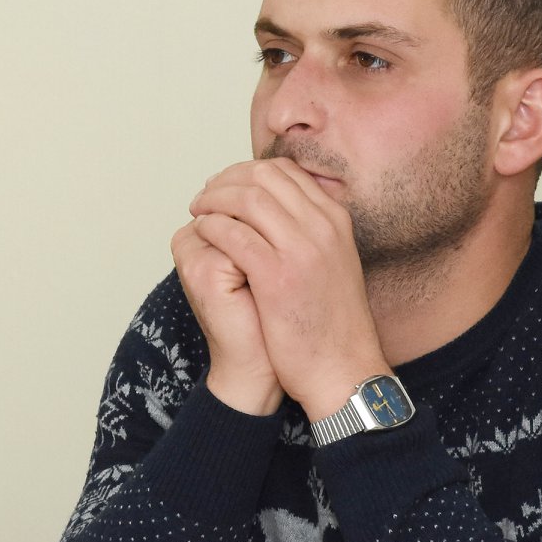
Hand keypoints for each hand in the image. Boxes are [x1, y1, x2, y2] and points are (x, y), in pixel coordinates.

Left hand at [188, 158, 389, 418]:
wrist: (344, 369)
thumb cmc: (332, 324)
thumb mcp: (334, 264)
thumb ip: (313, 234)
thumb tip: (282, 212)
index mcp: (335, 221)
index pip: (285, 172)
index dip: (246, 172)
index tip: (226, 185)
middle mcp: (322, 227)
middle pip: (263, 177)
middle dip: (225, 180)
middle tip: (204, 196)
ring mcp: (301, 249)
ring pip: (246, 199)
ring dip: (213, 200)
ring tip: (198, 211)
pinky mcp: (277, 277)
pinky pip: (233, 235)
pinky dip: (211, 227)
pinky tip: (202, 234)